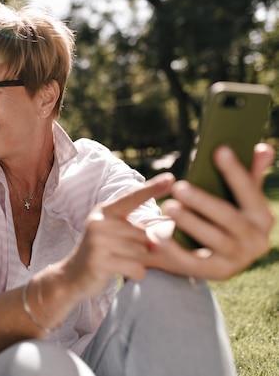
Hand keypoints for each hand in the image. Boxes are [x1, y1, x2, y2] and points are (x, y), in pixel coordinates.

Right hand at [59, 173, 174, 299]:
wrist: (71, 276)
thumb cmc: (101, 253)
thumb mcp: (113, 233)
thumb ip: (137, 228)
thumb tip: (168, 229)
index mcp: (105, 211)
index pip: (132, 197)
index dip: (152, 188)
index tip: (171, 178)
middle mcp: (100, 222)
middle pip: (144, 235)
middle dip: (142, 249)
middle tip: (122, 254)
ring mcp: (98, 241)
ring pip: (142, 253)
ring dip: (139, 262)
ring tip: (120, 262)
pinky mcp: (101, 261)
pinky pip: (137, 268)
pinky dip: (136, 274)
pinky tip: (121, 273)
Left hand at [149, 143, 275, 279]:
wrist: (219, 257)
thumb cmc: (227, 217)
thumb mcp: (239, 199)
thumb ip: (250, 175)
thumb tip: (263, 147)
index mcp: (263, 218)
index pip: (250, 192)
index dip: (236, 171)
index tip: (219, 149)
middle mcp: (255, 240)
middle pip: (228, 217)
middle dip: (203, 201)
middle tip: (179, 186)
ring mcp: (236, 259)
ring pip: (212, 238)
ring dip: (190, 222)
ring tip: (169, 207)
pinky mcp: (215, 273)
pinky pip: (193, 262)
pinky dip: (175, 250)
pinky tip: (157, 238)